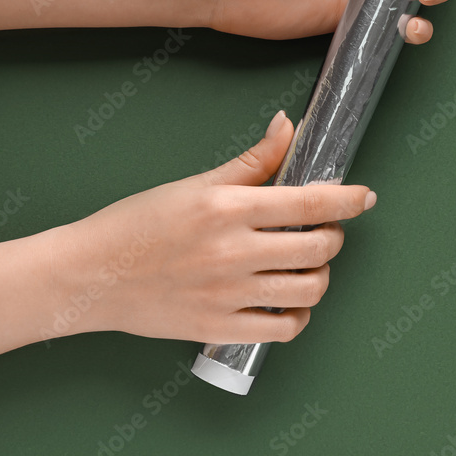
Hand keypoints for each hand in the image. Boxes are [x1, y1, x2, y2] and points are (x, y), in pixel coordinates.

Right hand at [66, 110, 374, 344]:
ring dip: (320, 275)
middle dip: (333, 237)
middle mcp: (234, 252)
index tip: (364, 197)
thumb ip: (252, 161)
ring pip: (309, 288)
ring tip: (306, 265)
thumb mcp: (196, 183)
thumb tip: (287, 126)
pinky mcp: (220, 328)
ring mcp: (229, 294)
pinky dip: (299, 314)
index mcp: (229, 208)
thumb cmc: (137, 224)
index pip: (311, 203)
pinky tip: (288, 300)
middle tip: (322, 231)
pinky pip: (285, 329)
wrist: (91, 274)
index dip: (348, 199)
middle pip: (319, 247)